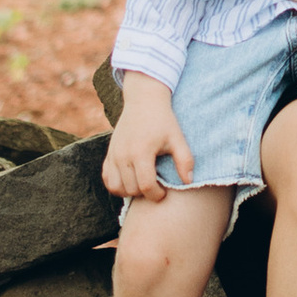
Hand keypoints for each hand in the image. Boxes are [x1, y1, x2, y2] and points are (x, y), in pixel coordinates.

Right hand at [105, 80, 183, 199]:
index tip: (164, 192)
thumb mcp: (177, 137)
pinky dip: (117, 184)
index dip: (156, 195)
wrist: (144, 100)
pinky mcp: (109, 153)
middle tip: (156, 186)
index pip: (145, 186)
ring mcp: (113, 155)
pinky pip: (107, 179)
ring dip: (130, 191)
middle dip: (145, 193)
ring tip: (143, 184)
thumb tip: (189, 181)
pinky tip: (130, 179)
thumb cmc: (163, 120)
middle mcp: (123, 155)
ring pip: (116, 188)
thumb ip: (185, 160)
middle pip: (131, 189)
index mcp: (141, 152)